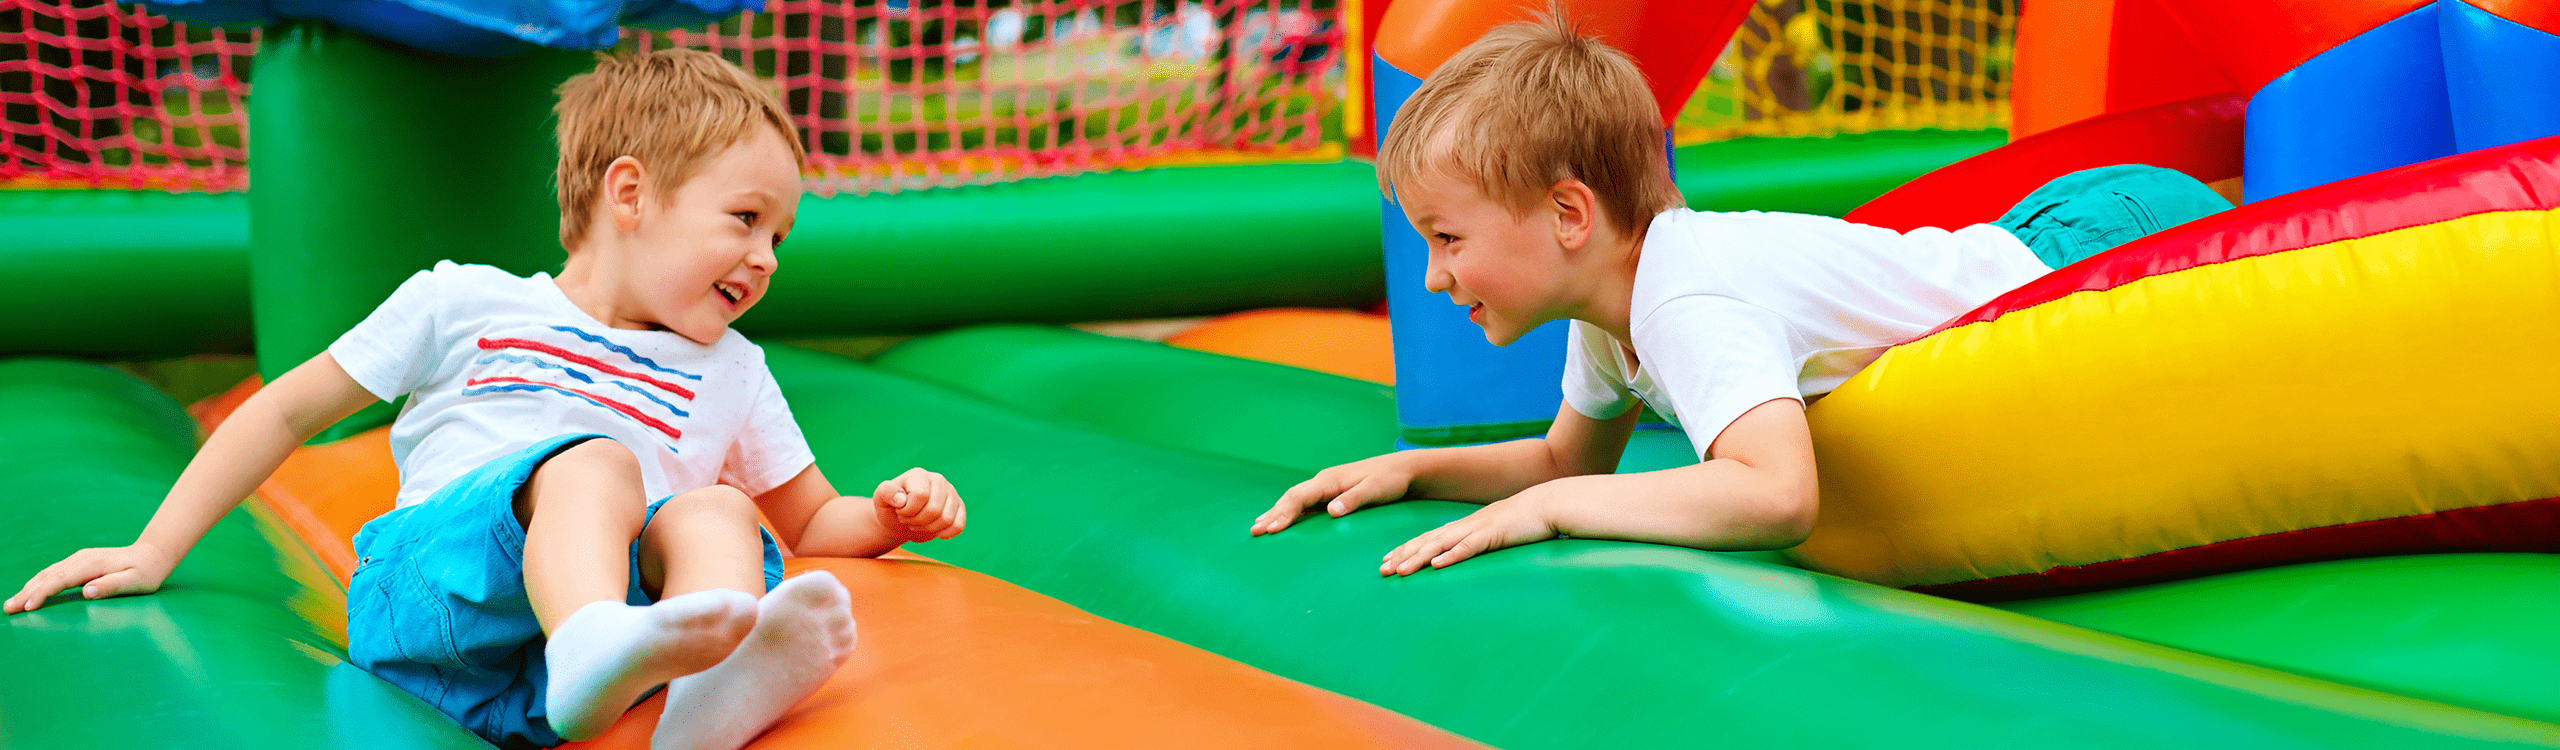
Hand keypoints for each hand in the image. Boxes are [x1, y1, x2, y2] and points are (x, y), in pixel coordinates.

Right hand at [6, 542, 176, 613]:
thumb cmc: (146, 572)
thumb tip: (88, 591)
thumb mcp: (136, 582)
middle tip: (9, 609)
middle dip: (27, 593)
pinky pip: (53, 574)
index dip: (43, 593)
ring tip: (11, 604)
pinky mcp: (78, 563)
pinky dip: (38, 583)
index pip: (61, 580)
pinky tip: (28, 593)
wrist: (152, 554)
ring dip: (28, 588)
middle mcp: (81, 559)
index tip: (29, 607)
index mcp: (93, 564)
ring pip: (47, 574)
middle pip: (48, 577)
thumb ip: (113, 586)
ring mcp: (78, 559)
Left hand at [871, 467, 964, 542]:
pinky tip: (934, 531)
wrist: (901, 519)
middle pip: (934, 510)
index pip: (920, 496)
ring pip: (947, 519)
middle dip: (917, 521)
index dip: (908, 510)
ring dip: (928, 528)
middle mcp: (938, 480)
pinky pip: (959, 525)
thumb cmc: (891, 507)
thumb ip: (885, 492)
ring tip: (918, 523)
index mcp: (919, 474)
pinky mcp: (959, 507)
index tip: (900, 511)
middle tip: (908, 519)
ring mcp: (951, 493)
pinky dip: (945, 533)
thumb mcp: (880, 499)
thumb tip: (901, 499)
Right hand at [1251, 454, 1416, 535]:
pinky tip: (1281, 521)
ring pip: (1294, 498)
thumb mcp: (1376, 490)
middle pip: (1291, 497)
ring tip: (1258, 527)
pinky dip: (1289, 511)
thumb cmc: (1391, 480)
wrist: (1403, 469)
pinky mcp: (1331, 492)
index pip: (1300, 497)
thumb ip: (1354, 499)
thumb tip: (1331, 511)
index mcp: (1331, 479)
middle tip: (1255, 532)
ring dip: (1276, 512)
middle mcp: (1324, 480)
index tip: (1271, 529)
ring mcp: (1326, 486)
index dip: (1284, 514)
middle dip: (1272, 514)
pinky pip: (1304, 502)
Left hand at [1379, 493, 1554, 575]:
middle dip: (1403, 555)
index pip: (1428, 538)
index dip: (1406, 549)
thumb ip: (1480, 542)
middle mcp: (1465, 526)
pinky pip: (1469, 547)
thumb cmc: (1525, 521)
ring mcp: (1478, 529)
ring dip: (1418, 558)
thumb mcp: (1496, 532)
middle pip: (1427, 541)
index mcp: (1464, 526)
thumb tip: (1469, 553)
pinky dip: (1452, 556)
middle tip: (1382, 570)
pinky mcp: (1493, 535)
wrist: (1549, 503)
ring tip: (1400, 571)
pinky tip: (1437, 565)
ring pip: (1441, 545)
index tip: (1387, 561)